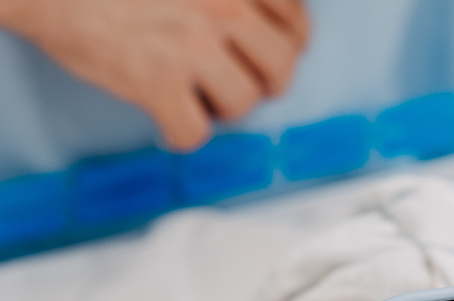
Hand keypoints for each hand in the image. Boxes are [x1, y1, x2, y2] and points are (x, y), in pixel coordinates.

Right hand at [0, 0, 308, 150]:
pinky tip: (166, 121)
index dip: (286, 46)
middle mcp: (224, 6)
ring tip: (195, 97)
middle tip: (239, 85)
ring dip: (221, 109)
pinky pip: (193, 133)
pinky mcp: (156, 81)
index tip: (266, 54)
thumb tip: (259, 26)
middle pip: (281, 68)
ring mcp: (192, 45)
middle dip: (264, 85)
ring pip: (244, 103)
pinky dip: (180, 136)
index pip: (297, 23)